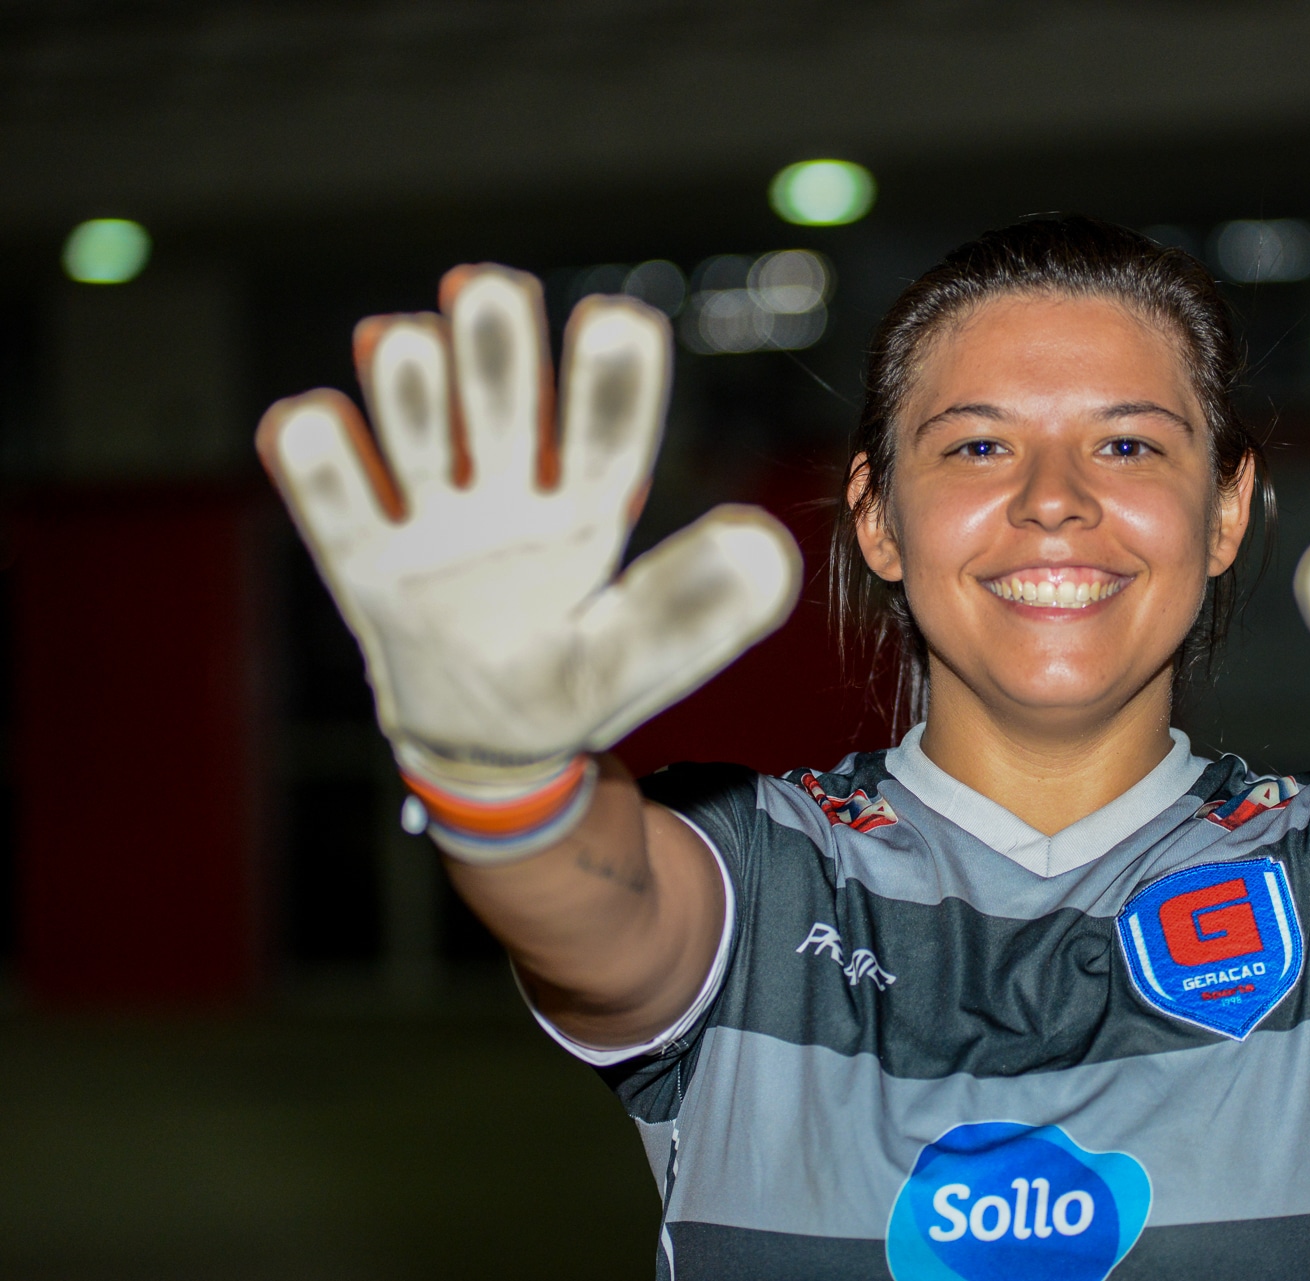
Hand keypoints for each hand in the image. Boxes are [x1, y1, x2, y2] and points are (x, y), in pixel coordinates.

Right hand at [258, 265, 799, 843]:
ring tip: (406, 347)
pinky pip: (324, 490)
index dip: (611, 374)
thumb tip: (768, 545)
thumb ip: (700, 610)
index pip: (607, 428)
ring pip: (412, 411)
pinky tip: (314, 424)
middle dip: (492, 339)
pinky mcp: (360, 552)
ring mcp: (431, 515)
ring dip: (406, 376)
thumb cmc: (575, 683)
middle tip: (486, 291)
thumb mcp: (641, 657)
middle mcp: (510, 488)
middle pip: (499, 390)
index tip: (615, 321)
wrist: (486, 743)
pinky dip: (313, 450)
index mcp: (590, 507)